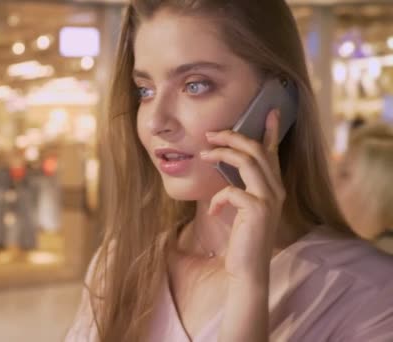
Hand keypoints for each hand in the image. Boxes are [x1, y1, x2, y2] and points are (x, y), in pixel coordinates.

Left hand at [200, 109, 285, 283]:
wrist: (247, 268)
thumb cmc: (241, 237)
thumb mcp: (240, 207)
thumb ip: (237, 187)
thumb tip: (218, 164)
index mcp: (273, 187)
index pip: (273, 153)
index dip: (271, 131)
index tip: (271, 111)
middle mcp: (276, 190)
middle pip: (257, 150)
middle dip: (233, 136)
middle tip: (211, 133)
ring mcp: (269, 199)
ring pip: (248, 161)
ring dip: (222, 154)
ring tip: (204, 154)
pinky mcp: (258, 211)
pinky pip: (232, 191)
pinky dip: (218, 197)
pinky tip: (213, 209)